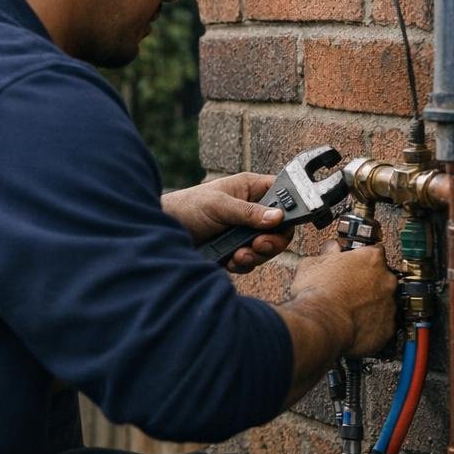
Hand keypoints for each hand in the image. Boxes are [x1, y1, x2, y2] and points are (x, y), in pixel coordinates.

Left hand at [160, 172, 290, 272]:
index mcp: (251, 190)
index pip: (284, 196)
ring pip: (266, 248)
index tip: (284, 223)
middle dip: (272, 240)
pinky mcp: (235, 250)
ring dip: (256, 254)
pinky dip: (243, 263)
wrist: (163, 230)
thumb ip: (248, 212)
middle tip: (259, 244)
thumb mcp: (219, 204)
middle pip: (280, 229)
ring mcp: (244, 232)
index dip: (290, 210)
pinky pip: (250, 261)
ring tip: (239, 254)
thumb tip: (277, 217)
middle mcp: (252, 211)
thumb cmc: (188, 206)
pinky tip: (230, 260)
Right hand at [289, 246, 398, 357]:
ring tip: (347, 309)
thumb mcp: (312, 263)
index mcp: (371, 259)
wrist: (322, 324)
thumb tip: (331, 249)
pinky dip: (370, 325)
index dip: (361, 258)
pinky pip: (382, 324)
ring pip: (383, 302)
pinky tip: (353, 324)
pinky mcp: (388, 328)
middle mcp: (386, 280)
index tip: (353, 263)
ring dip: (369, 304)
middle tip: (347, 288)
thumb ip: (327, 253)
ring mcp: (389, 305)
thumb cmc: (317, 293)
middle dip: (367, 282)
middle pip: (382, 277)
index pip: (374, 251)